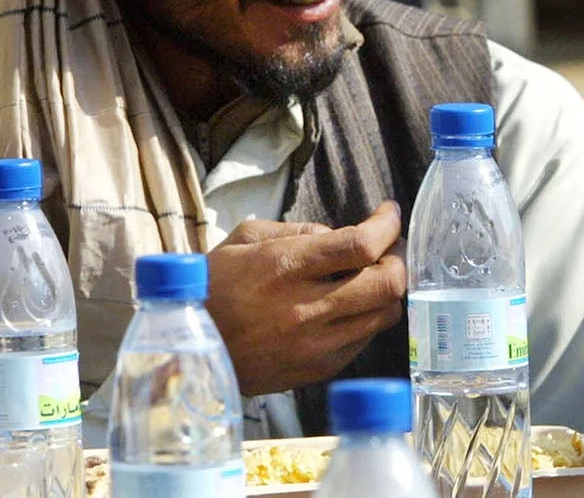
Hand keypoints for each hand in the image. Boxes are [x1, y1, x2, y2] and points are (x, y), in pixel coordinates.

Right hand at [205, 201, 406, 394]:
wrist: (184, 352)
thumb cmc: (212, 287)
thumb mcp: (245, 239)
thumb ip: (298, 229)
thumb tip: (341, 235)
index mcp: (285, 267)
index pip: (361, 245)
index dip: (387, 225)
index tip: (389, 214)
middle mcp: (305, 308)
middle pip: (387, 283)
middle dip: (398, 259)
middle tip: (388, 247)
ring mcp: (314, 344)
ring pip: (384, 315)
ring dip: (387, 291)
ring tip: (371, 276)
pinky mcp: (316, 370)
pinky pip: (364, 340)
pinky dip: (367, 318)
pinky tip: (349, 306)